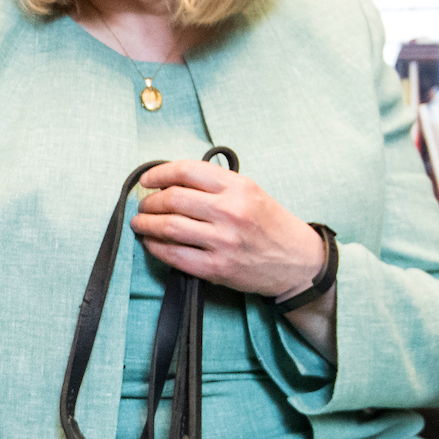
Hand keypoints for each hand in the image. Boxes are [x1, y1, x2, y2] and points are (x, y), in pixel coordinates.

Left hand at [130, 158, 326, 299]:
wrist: (298, 262)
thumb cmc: (271, 224)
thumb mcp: (250, 191)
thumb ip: (216, 184)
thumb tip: (171, 181)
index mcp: (238, 186)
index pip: (186, 171)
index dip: (159, 173)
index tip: (147, 179)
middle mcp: (230, 211)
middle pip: (172, 198)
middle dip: (149, 201)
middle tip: (143, 205)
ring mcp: (223, 241)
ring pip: (169, 226)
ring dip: (146, 223)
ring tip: (139, 223)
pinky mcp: (218, 268)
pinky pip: (174, 255)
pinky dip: (156, 247)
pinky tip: (151, 242)